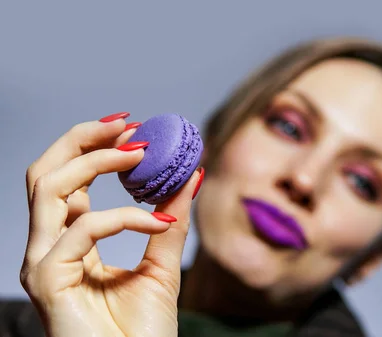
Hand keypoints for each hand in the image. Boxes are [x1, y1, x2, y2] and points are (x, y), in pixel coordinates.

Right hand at [20, 113, 201, 336]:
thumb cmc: (142, 332)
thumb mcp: (163, 264)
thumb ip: (170, 221)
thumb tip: (191, 176)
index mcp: (71, 242)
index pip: (67, 181)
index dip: (93, 147)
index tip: (133, 127)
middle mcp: (49, 247)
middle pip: (45, 173)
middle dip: (83, 139)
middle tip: (128, 124)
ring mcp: (43, 263)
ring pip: (50, 188)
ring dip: (97, 161)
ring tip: (141, 153)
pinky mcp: (47, 280)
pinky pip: (81, 229)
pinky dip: (124, 217)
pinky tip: (156, 222)